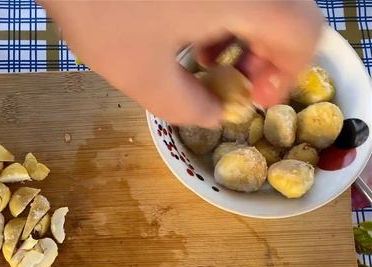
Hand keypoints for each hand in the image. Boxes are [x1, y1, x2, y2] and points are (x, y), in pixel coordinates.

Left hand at [41, 0, 323, 126]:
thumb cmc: (103, 9)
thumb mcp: (142, 75)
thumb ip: (187, 107)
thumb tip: (215, 115)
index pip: (304, 34)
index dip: (287, 74)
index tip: (254, 97)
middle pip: (286, 11)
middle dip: (264, 53)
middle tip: (231, 80)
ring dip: (242, 30)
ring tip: (203, 56)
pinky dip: (222, 8)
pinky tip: (185, 25)